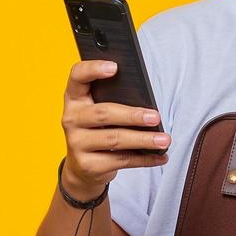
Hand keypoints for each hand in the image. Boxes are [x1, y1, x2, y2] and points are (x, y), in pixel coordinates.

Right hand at [62, 59, 169, 196]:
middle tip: (156, 117)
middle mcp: (71, 119)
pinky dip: (144, 159)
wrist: (82, 169)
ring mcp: (77, 143)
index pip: (77, 76)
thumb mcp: (98, 113)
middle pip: (103, 113)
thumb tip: (147, 101)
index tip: (115, 67)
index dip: (93, 69)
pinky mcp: (88, 165)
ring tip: (164, 140)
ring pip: (115, 139)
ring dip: (143, 139)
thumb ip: (114, 101)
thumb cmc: (97, 131)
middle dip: (133, 115)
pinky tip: (160, 156)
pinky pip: (121, 160)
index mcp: (74, 99)